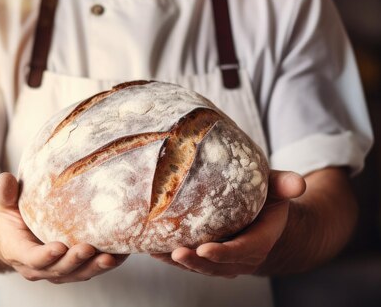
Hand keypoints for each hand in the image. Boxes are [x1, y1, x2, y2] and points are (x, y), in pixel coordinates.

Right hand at [0, 172, 127, 282]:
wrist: (14, 237)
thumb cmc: (10, 218)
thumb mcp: (3, 204)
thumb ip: (3, 193)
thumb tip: (6, 178)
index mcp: (20, 252)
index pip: (33, 258)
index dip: (46, 255)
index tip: (59, 246)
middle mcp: (39, 267)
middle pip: (59, 269)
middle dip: (75, 260)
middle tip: (89, 249)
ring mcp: (56, 270)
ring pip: (77, 273)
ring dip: (94, 267)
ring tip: (111, 258)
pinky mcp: (72, 269)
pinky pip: (89, 270)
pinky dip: (104, 265)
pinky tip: (120, 255)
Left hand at [151, 170, 305, 277]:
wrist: (262, 218)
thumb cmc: (266, 199)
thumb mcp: (276, 189)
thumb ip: (284, 185)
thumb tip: (297, 182)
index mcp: (260, 240)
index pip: (242, 250)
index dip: (224, 253)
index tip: (205, 249)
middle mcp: (241, 256)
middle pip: (217, 265)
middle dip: (196, 262)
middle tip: (176, 253)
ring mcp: (224, 261)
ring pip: (201, 267)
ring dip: (179, 263)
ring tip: (158, 252)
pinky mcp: (207, 258)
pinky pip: (189, 261)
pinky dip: (169, 257)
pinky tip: (151, 249)